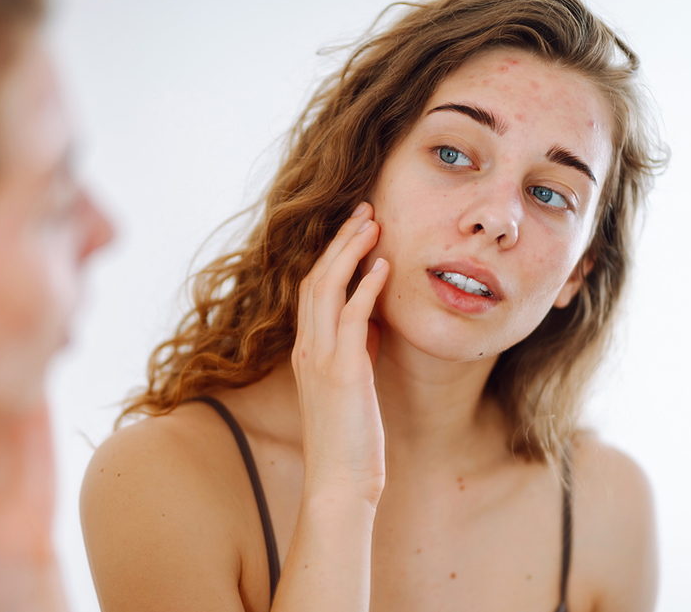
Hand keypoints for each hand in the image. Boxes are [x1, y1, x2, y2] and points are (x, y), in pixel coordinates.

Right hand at [291, 202, 388, 504]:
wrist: (339, 481)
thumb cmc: (348, 440)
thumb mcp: (351, 386)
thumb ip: (356, 351)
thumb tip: (373, 324)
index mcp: (307, 351)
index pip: (313, 290)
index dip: (332, 255)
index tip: (355, 229)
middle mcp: (307, 348)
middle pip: (316, 278)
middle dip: (340, 240)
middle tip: (364, 210)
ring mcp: (321, 358)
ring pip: (328, 288)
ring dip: (350, 251)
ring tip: (372, 223)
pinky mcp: (342, 371)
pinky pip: (352, 318)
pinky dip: (366, 287)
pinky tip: (383, 266)